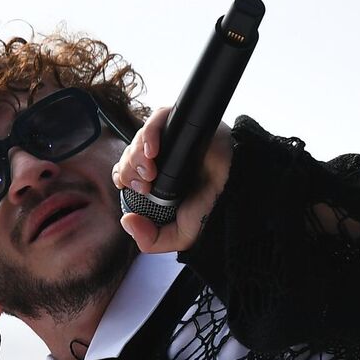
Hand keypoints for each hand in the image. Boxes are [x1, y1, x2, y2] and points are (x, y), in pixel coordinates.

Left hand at [111, 105, 232, 253]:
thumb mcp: (179, 236)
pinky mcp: (184, 124)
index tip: (127, 186)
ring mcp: (172, 139)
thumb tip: (127, 221)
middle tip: (143, 184)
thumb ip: (150, 240)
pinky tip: (153, 152)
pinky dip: (150, 134)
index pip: (127, 169)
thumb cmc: (211, 208)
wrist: (236, 190)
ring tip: (150, 173)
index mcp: (157, 178)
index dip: (122, 174)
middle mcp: (162, 157)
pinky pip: (158, 119)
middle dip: (128, 169)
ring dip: (137, 156)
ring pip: (139, 138)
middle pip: (129, 153)